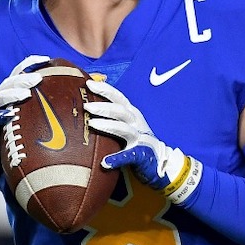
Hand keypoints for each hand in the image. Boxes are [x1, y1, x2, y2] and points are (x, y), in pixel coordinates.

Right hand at [0, 55, 48, 185]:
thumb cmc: (12, 139)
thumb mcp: (27, 121)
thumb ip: (40, 110)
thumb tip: (71, 104)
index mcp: (9, 95)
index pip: (19, 74)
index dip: (30, 64)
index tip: (46, 59)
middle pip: (9, 83)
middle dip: (23, 78)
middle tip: (39, 78)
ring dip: (12, 94)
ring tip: (26, 94)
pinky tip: (10, 114)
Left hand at [84, 79, 200, 202]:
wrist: (158, 161)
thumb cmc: (135, 139)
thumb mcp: (124, 122)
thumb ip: (110, 114)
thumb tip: (86, 104)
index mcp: (130, 113)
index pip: (117, 98)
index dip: (105, 89)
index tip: (88, 83)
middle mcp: (136, 122)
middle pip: (120, 110)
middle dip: (103, 106)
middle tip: (86, 106)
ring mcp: (140, 138)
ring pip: (124, 128)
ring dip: (108, 125)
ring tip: (92, 123)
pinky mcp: (141, 155)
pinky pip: (129, 156)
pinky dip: (117, 158)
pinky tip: (105, 162)